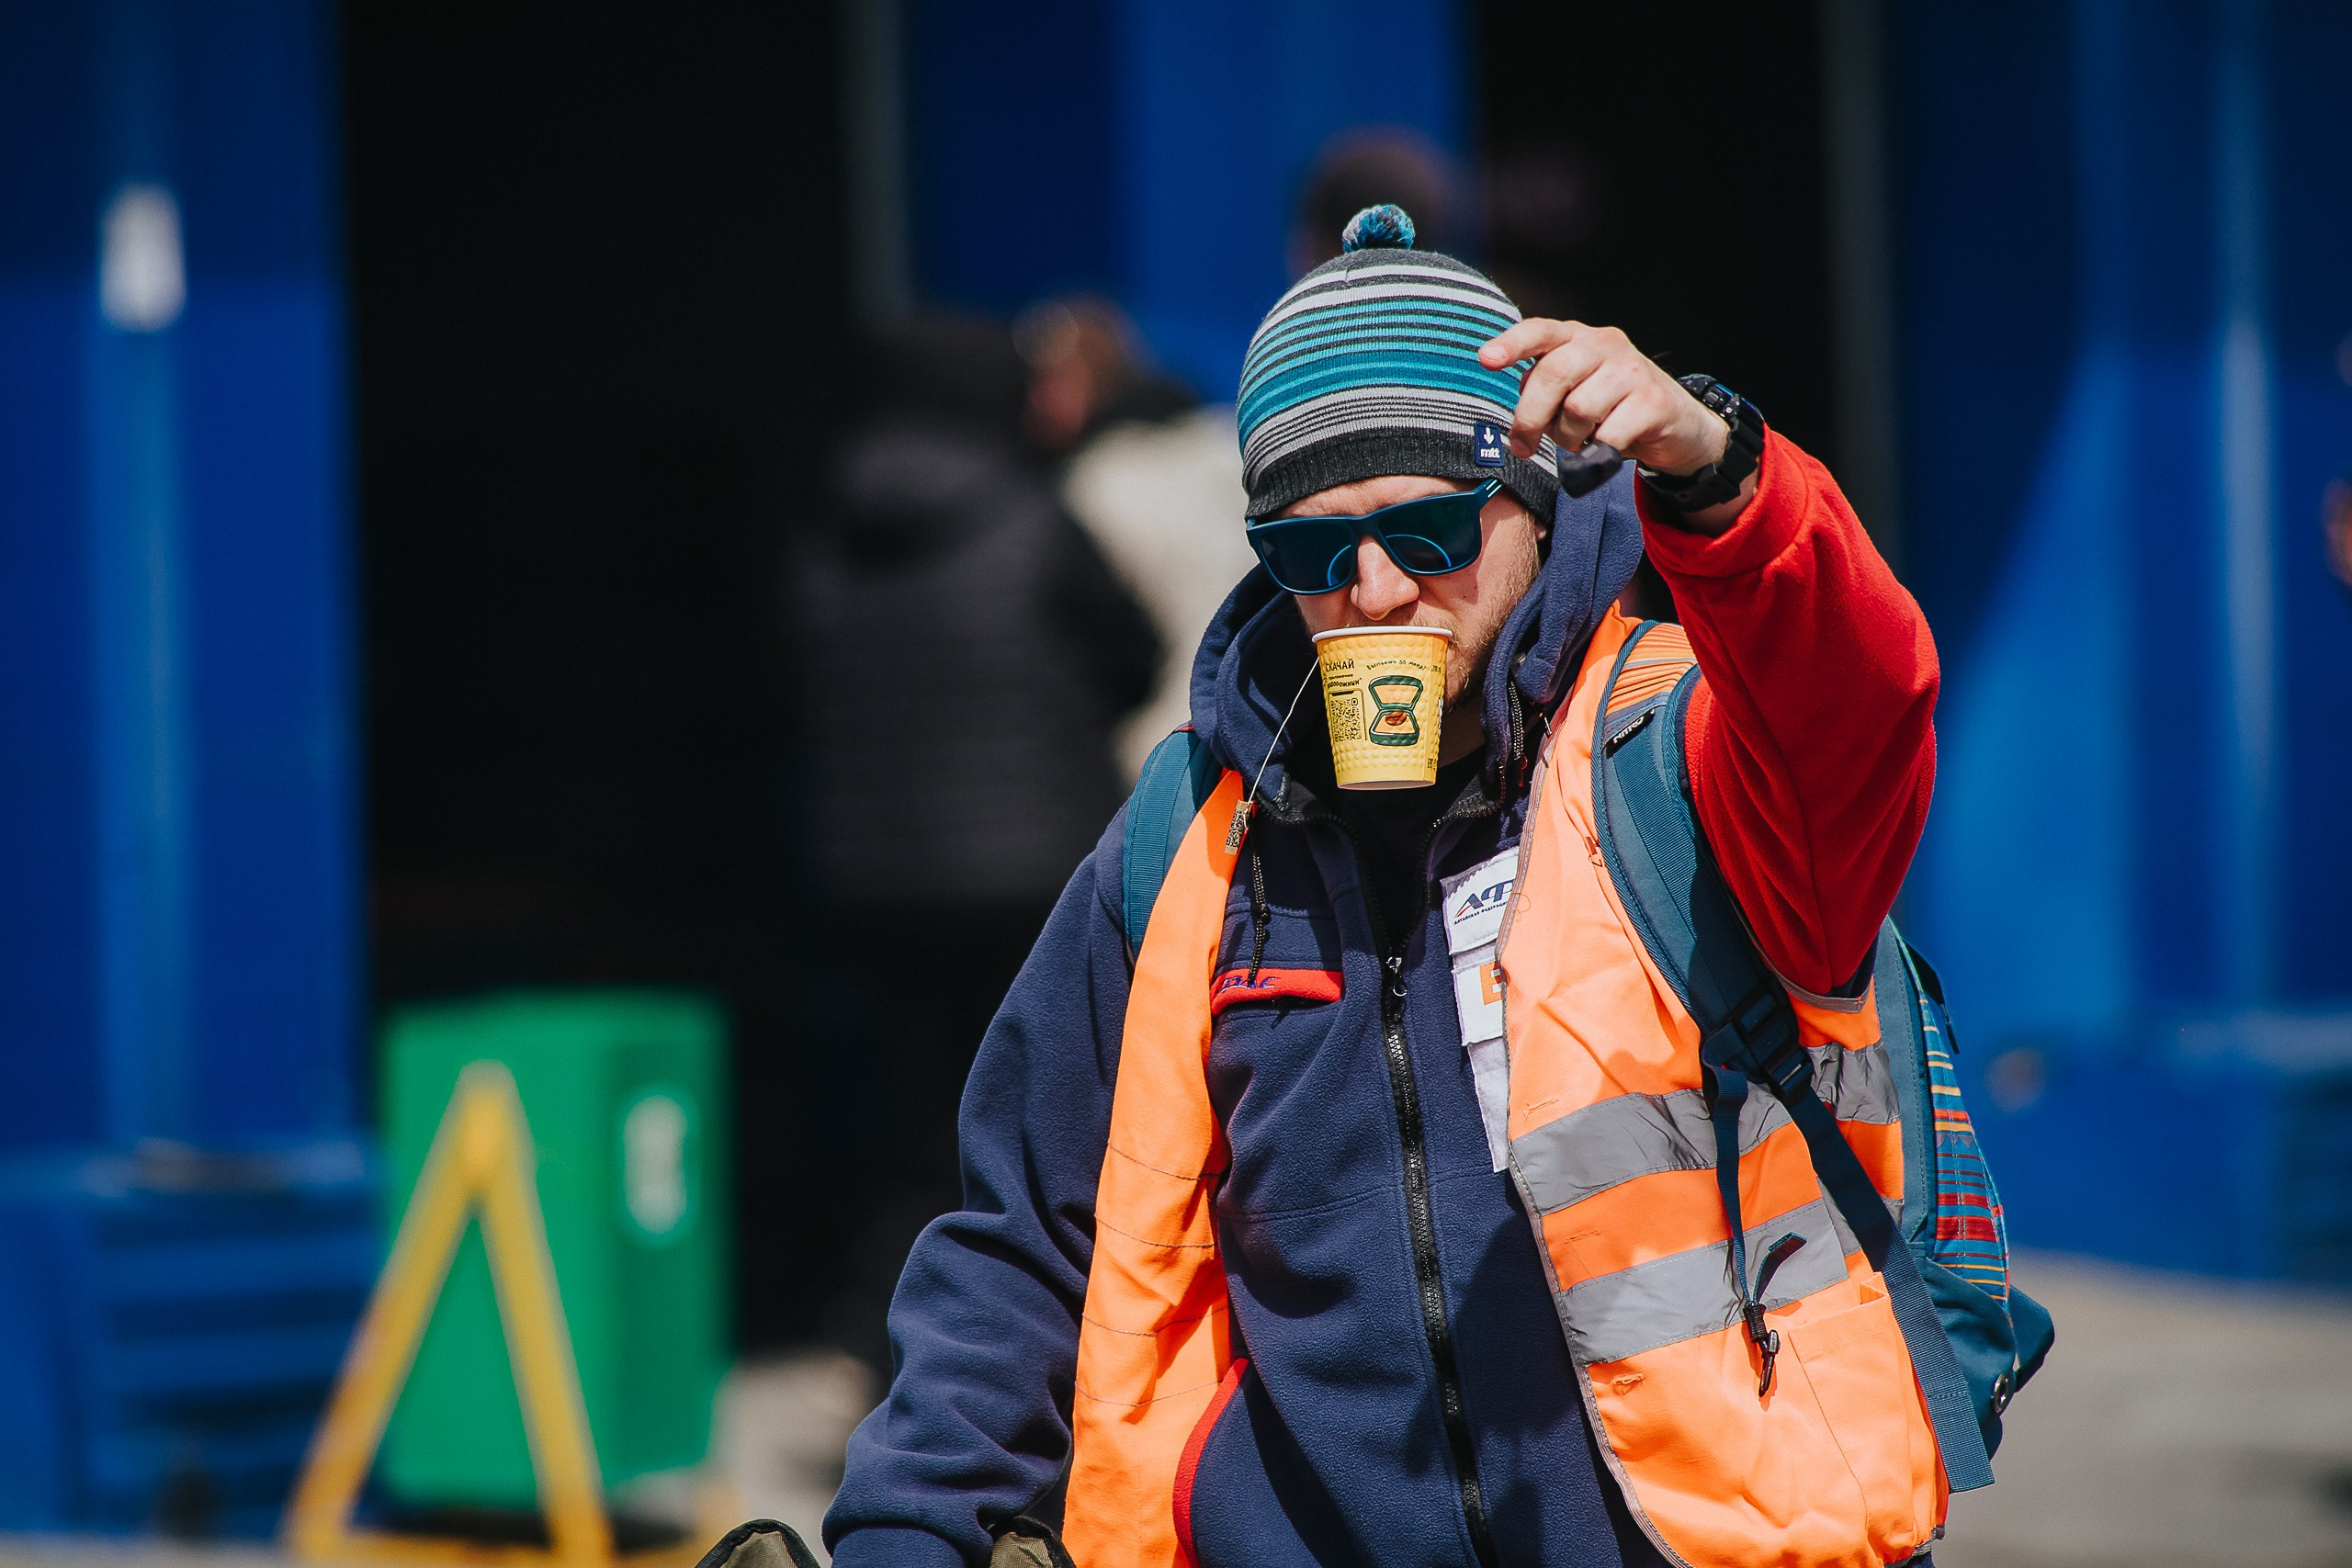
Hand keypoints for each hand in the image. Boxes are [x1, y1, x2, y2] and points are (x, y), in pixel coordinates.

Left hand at [1477, 321, 1727, 476]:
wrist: (1677, 425)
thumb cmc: (1612, 409)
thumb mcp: (1575, 390)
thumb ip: (1545, 390)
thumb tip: (1523, 411)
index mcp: (1579, 337)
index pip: (1540, 331)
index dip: (1512, 344)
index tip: (1486, 360)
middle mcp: (1606, 344)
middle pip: (1552, 374)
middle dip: (1530, 417)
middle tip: (1523, 447)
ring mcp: (1632, 369)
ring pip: (1578, 409)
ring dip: (1570, 438)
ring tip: (1581, 440)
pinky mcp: (1653, 400)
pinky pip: (1608, 435)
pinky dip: (1596, 454)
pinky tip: (1603, 451)